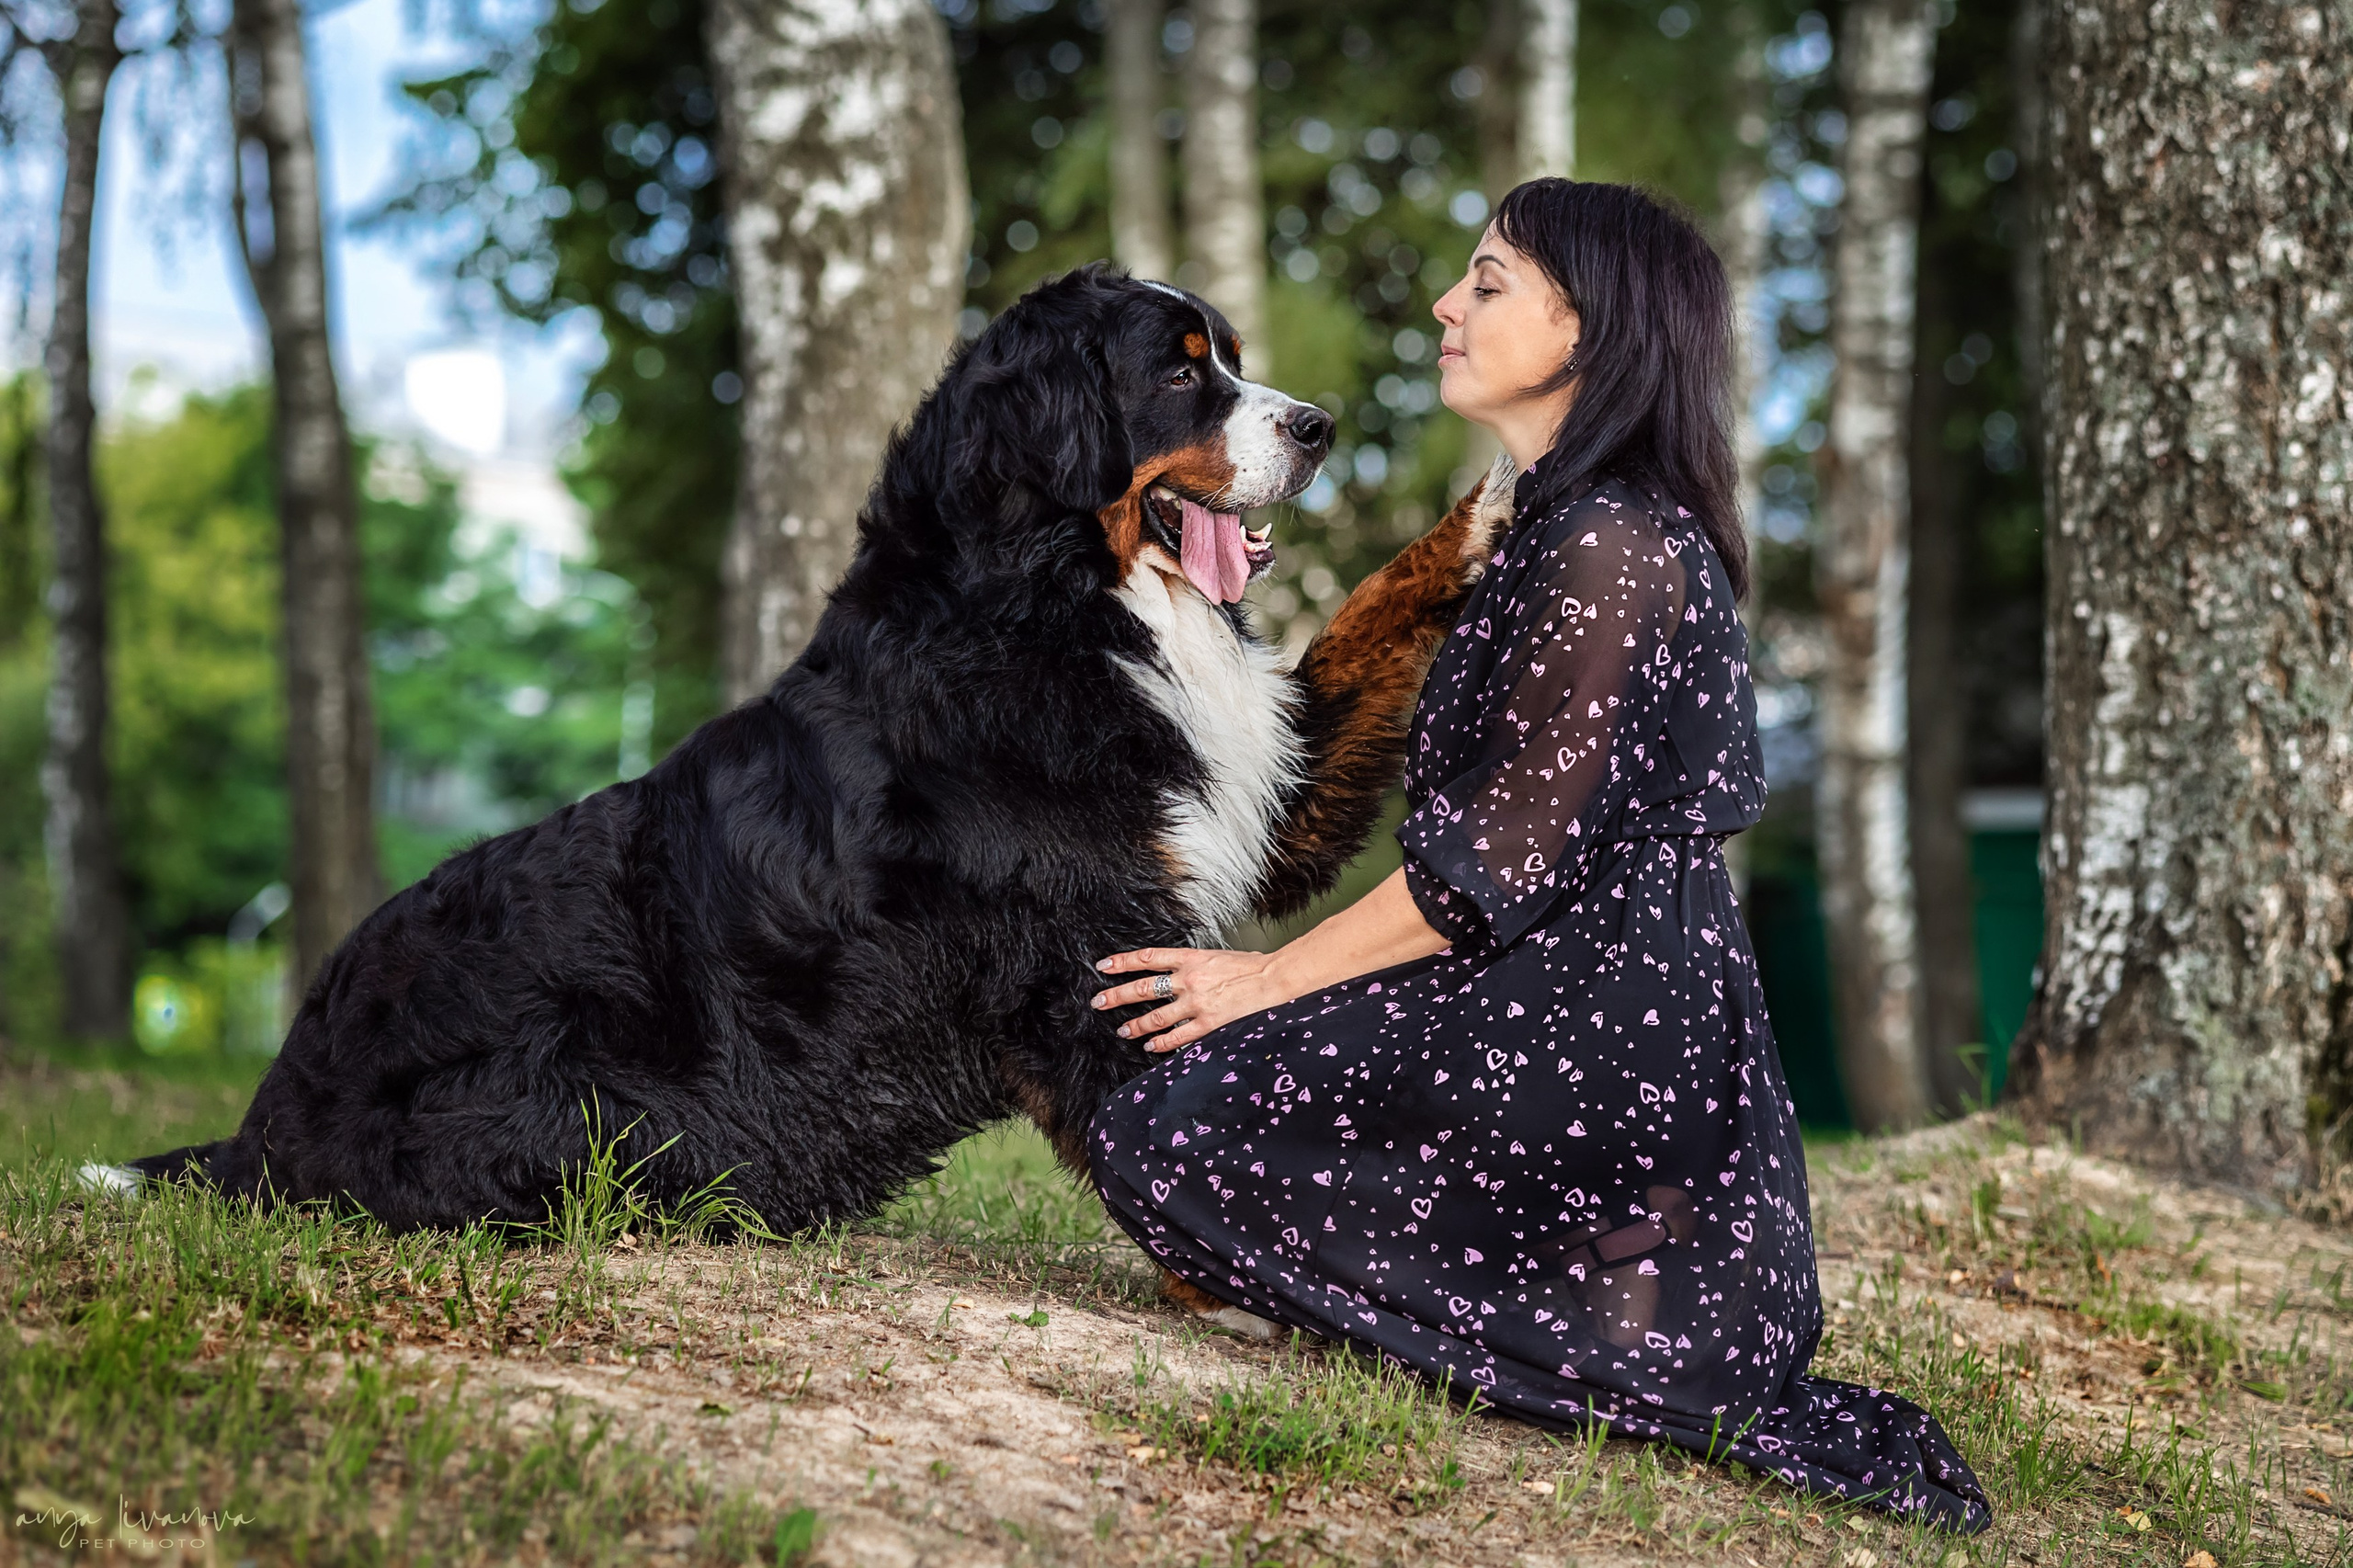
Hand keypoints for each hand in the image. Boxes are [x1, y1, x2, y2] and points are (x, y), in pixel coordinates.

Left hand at [1092, 946, 1288, 1053]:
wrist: (1275, 980)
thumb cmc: (1252, 968)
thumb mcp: (1218, 957)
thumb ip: (1196, 965)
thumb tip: (1179, 972)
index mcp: (1191, 958)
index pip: (1148, 958)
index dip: (1123, 962)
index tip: (1104, 965)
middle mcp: (1188, 980)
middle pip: (1143, 988)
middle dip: (1117, 996)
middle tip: (1098, 1001)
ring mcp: (1196, 1004)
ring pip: (1156, 1017)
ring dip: (1136, 1025)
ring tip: (1122, 1030)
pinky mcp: (1208, 1024)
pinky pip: (1178, 1037)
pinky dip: (1162, 1043)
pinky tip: (1151, 1047)